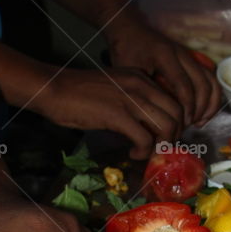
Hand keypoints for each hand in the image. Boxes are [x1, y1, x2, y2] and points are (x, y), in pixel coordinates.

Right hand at [34, 65, 183, 159]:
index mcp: (140, 78)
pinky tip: (133, 154)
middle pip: (177, 113)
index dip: (175, 122)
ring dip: (161, 145)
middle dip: (173, 135)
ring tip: (147, 152)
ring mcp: (130, 99)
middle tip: (159, 147)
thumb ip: (131, 101)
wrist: (54, 89)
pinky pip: (145, 139)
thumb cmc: (77, 92)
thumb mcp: (113, 89)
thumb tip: (144, 125)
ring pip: (166, 126)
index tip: (163, 136)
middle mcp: (141, 85)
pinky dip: (143, 151)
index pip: (173, 100)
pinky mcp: (118, 116)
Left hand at [103, 15, 221, 127]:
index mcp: (165, 56)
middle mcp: (182, 54)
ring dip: (210, 103)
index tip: (183, 123)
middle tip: (189, 125)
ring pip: (211, 81)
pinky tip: (202, 111)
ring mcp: (189, 55)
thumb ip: (143, 90)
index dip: (187, 107)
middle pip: (203, 84)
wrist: (130, 29)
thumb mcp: (129, 72)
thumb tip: (155, 119)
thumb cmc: (126, 51)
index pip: (183, 85)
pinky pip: (209, 78)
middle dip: (200, 108)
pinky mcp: (192, 59)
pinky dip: (211, 95)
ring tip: (199, 121)